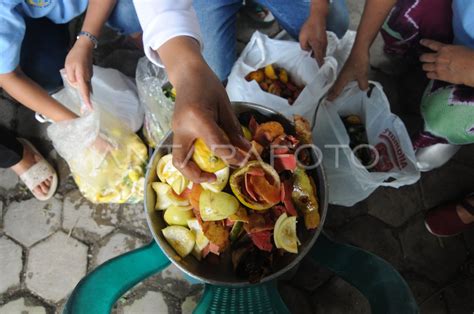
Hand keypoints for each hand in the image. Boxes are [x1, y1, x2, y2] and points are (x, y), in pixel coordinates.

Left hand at [65, 37, 93, 108]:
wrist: (85, 47)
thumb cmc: (75, 56)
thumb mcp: (68, 66)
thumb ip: (71, 77)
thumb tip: (75, 84)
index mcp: (82, 76)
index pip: (84, 90)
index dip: (86, 100)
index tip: (90, 108)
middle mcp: (87, 78)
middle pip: (86, 90)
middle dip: (86, 100)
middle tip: (85, 110)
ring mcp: (89, 76)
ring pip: (86, 87)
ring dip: (84, 93)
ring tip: (84, 101)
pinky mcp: (89, 74)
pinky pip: (86, 83)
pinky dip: (84, 87)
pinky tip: (82, 88)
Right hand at [171, 62, 250, 182]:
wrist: (187, 74)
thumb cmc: (208, 86)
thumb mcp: (226, 106)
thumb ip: (234, 130)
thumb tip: (246, 151)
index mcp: (198, 117)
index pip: (216, 145)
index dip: (232, 157)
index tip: (245, 161)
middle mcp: (182, 127)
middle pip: (183, 162)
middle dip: (198, 176)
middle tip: (215, 178)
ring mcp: (175, 130)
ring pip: (178, 160)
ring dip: (192, 172)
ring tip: (210, 173)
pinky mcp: (175, 131)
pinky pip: (181, 152)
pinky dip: (193, 161)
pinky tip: (207, 159)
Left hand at [299, 16, 327, 65]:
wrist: (318, 17)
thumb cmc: (309, 27)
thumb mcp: (302, 38)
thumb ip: (304, 47)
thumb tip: (307, 52)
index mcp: (318, 47)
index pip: (319, 59)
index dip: (319, 66)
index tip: (320, 72)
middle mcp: (323, 46)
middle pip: (321, 57)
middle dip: (318, 61)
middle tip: (314, 66)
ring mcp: (324, 42)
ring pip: (322, 52)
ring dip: (318, 56)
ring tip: (312, 58)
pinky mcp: (324, 39)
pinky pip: (322, 48)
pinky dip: (318, 51)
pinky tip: (313, 50)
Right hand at [327, 49, 369, 99]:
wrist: (360, 49)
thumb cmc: (359, 61)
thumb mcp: (362, 76)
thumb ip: (363, 85)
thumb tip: (363, 89)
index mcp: (342, 79)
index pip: (335, 90)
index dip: (332, 96)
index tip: (327, 101)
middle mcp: (341, 76)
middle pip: (334, 87)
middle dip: (331, 93)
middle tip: (328, 99)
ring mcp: (344, 73)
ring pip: (338, 83)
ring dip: (335, 89)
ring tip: (334, 94)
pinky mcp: (347, 70)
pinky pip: (342, 80)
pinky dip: (341, 84)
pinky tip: (345, 85)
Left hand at [420, 39, 473, 86]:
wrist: (473, 67)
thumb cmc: (470, 56)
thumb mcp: (459, 49)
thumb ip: (450, 51)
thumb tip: (448, 53)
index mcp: (445, 49)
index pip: (431, 44)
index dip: (425, 42)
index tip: (421, 41)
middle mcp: (439, 57)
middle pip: (424, 57)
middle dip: (422, 58)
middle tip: (422, 59)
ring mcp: (438, 67)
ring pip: (425, 67)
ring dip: (426, 67)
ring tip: (428, 67)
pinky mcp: (439, 76)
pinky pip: (429, 75)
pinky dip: (430, 74)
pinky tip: (432, 74)